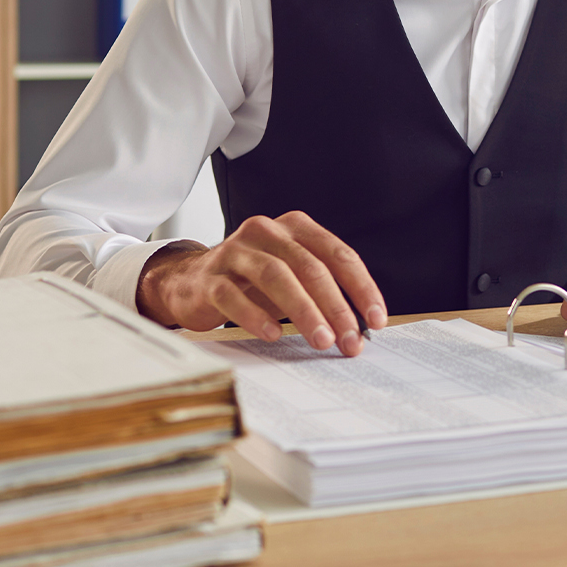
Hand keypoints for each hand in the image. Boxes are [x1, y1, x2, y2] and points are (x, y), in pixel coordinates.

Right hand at [136, 212, 386, 356]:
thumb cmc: (251, 281)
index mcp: (294, 227)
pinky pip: (234, 296)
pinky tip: (273, 335)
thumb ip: (323, 292)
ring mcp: (235, 252)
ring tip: (322, 339)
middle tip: (349, 339)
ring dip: (304, 311)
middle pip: (309, 266)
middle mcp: (266, 232)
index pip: (337, 254)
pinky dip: (256, 316)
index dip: (361, 288)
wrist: (190, 282)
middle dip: (335, 306)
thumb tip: (359, 328)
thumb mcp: (292, 277)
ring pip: (276, 276)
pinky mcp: (209, 278)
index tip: (375, 320)